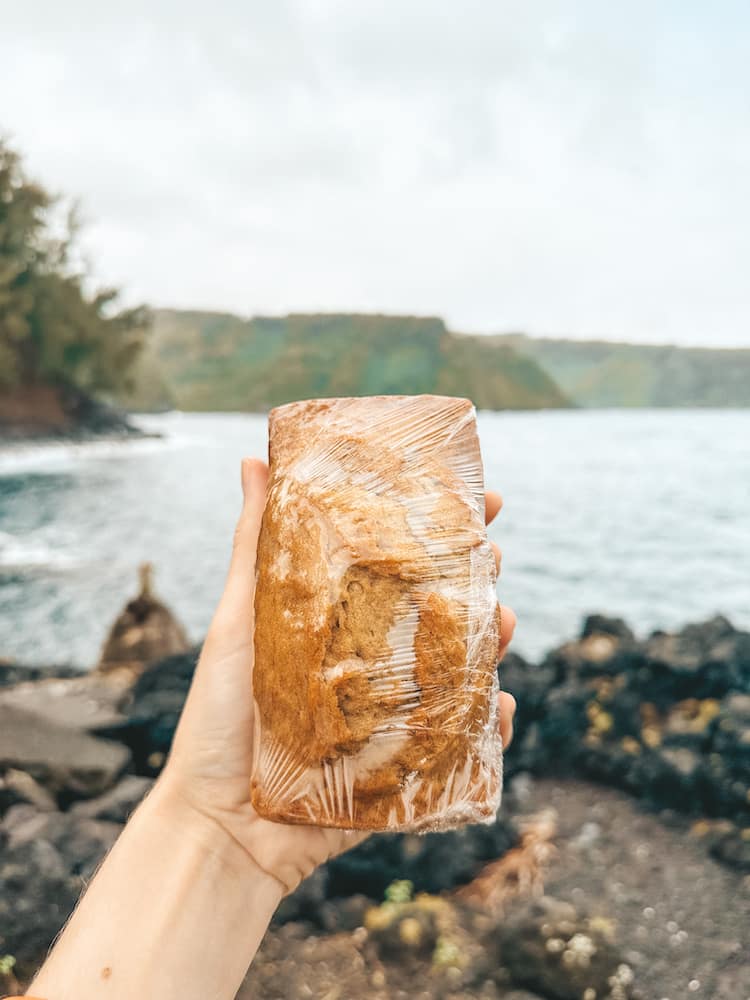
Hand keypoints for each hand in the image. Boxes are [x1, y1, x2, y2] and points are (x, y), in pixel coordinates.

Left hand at [162, 459, 516, 895]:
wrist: (220, 824)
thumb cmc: (219, 718)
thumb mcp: (236, 620)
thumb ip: (252, 544)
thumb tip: (251, 458)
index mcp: (341, 622)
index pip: (401, 565)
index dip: (443, 530)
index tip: (482, 497)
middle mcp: (372, 662)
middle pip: (440, 611)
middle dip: (477, 579)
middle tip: (493, 555)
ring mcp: (393, 713)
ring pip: (462, 668)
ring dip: (494, 642)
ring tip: (505, 621)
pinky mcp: (405, 767)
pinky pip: (462, 741)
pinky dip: (490, 724)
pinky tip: (500, 705)